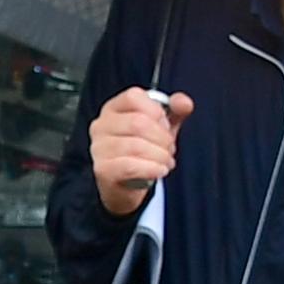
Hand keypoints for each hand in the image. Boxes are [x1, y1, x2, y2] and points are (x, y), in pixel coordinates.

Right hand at [87, 87, 192, 215]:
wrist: (127, 187)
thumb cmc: (142, 153)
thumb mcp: (161, 127)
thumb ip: (175, 111)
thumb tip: (184, 102)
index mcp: (114, 109)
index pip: (134, 97)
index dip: (156, 111)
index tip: (164, 126)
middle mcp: (101, 125)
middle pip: (138, 122)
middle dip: (162, 138)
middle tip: (169, 149)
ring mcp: (99, 148)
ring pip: (136, 145)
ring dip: (159, 156)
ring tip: (165, 162)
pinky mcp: (103, 169)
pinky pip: (131, 166)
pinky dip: (152, 169)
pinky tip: (159, 171)